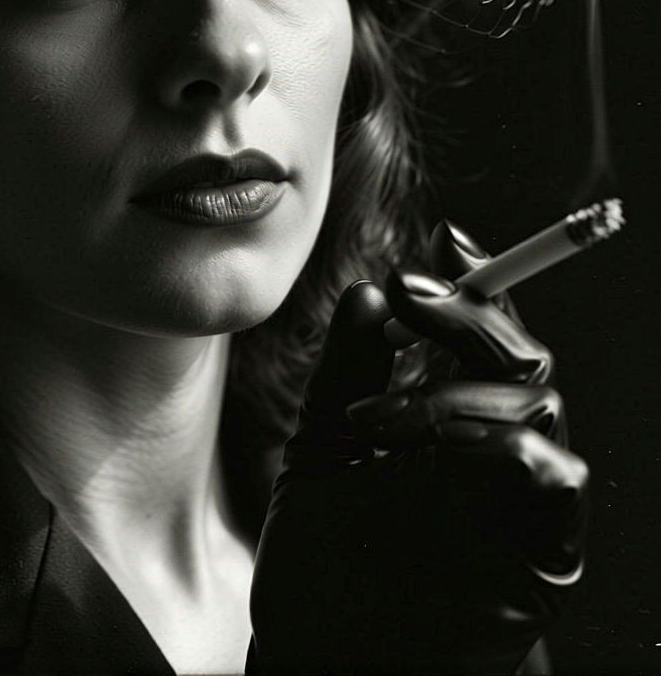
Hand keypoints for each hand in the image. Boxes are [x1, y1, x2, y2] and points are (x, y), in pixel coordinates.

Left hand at [247, 220, 588, 674]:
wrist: (320, 661)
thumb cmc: (321, 561)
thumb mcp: (320, 444)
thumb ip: (347, 368)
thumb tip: (371, 289)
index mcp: (450, 418)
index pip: (483, 335)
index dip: (475, 282)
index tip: (446, 238)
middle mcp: (493, 451)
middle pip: (523, 354)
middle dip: (469, 313)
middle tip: (409, 292)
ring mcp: (519, 503)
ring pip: (537, 400)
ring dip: (452, 385)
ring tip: (372, 415)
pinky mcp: (539, 555)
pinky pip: (551, 475)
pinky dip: (497, 441)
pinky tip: (434, 450)